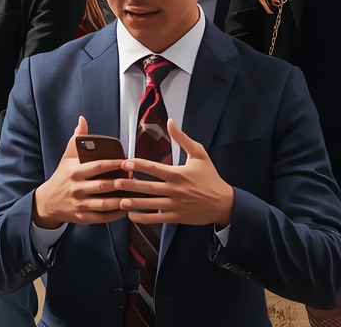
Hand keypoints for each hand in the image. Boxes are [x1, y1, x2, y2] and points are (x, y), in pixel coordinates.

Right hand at [31, 117, 127, 229]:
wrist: (48, 201)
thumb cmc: (61, 177)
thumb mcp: (66, 158)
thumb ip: (76, 140)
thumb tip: (83, 120)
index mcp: (74, 171)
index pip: (97, 166)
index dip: (114, 164)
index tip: (128, 162)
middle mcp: (77, 187)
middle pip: (103, 185)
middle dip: (121, 183)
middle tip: (136, 180)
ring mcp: (80, 204)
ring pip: (105, 203)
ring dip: (122, 200)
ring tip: (135, 196)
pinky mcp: (83, 217)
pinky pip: (103, 217)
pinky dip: (116, 215)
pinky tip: (126, 209)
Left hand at [116, 121, 234, 228]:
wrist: (225, 204)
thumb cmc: (211, 177)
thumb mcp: (199, 155)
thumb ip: (182, 139)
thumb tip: (170, 121)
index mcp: (177, 174)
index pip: (154, 168)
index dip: (138, 165)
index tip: (124, 163)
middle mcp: (175, 190)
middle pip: (149, 187)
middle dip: (131, 185)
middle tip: (115, 183)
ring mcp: (176, 205)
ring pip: (152, 204)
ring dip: (135, 203)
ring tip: (119, 201)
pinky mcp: (178, 217)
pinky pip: (159, 218)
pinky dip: (145, 219)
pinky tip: (132, 216)